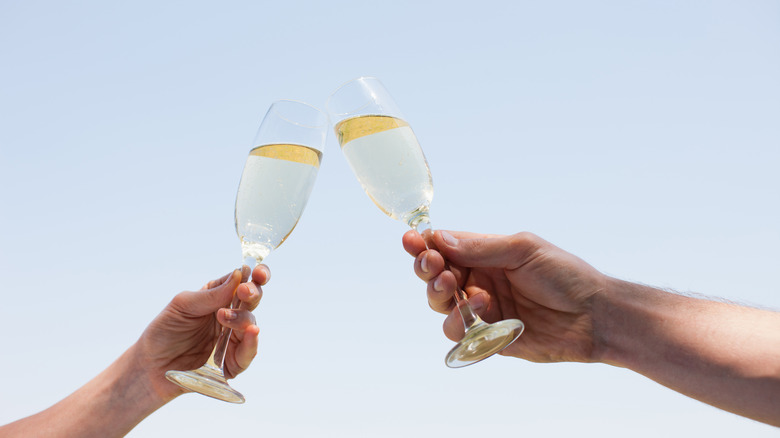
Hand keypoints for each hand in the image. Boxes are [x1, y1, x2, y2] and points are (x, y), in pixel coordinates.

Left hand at [136, 265, 268, 400]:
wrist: (150, 366)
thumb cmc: (164, 332)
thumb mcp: (182, 306)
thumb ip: (210, 294)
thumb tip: (238, 276)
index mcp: (218, 297)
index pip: (243, 282)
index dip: (256, 275)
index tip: (257, 272)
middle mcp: (229, 316)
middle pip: (252, 301)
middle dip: (253, 293)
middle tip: (244, 292)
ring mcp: (232, 339)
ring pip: (251, 324)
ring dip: (244, 318)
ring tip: (224, 317)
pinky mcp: (231, 362)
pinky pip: (248, 353)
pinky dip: (252, 342)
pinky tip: (251, 332)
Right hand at [403, 230, 606, 362]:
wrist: (595, 316)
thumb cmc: (565, 275)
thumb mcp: (523, 250)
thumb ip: (481, 247)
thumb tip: (440, 238)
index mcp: (486, 256)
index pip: (445, 248)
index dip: (425, 245)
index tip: (411, 241)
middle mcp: (480, 282)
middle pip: (436, 278)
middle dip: (429, 271)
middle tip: (436, 267)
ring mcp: (484, 312)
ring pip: (442, 308)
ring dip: (442, 297)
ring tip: (461, 290)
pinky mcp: (490, 339)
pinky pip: (460, 335)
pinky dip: (459, 324)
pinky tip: (479, 310)